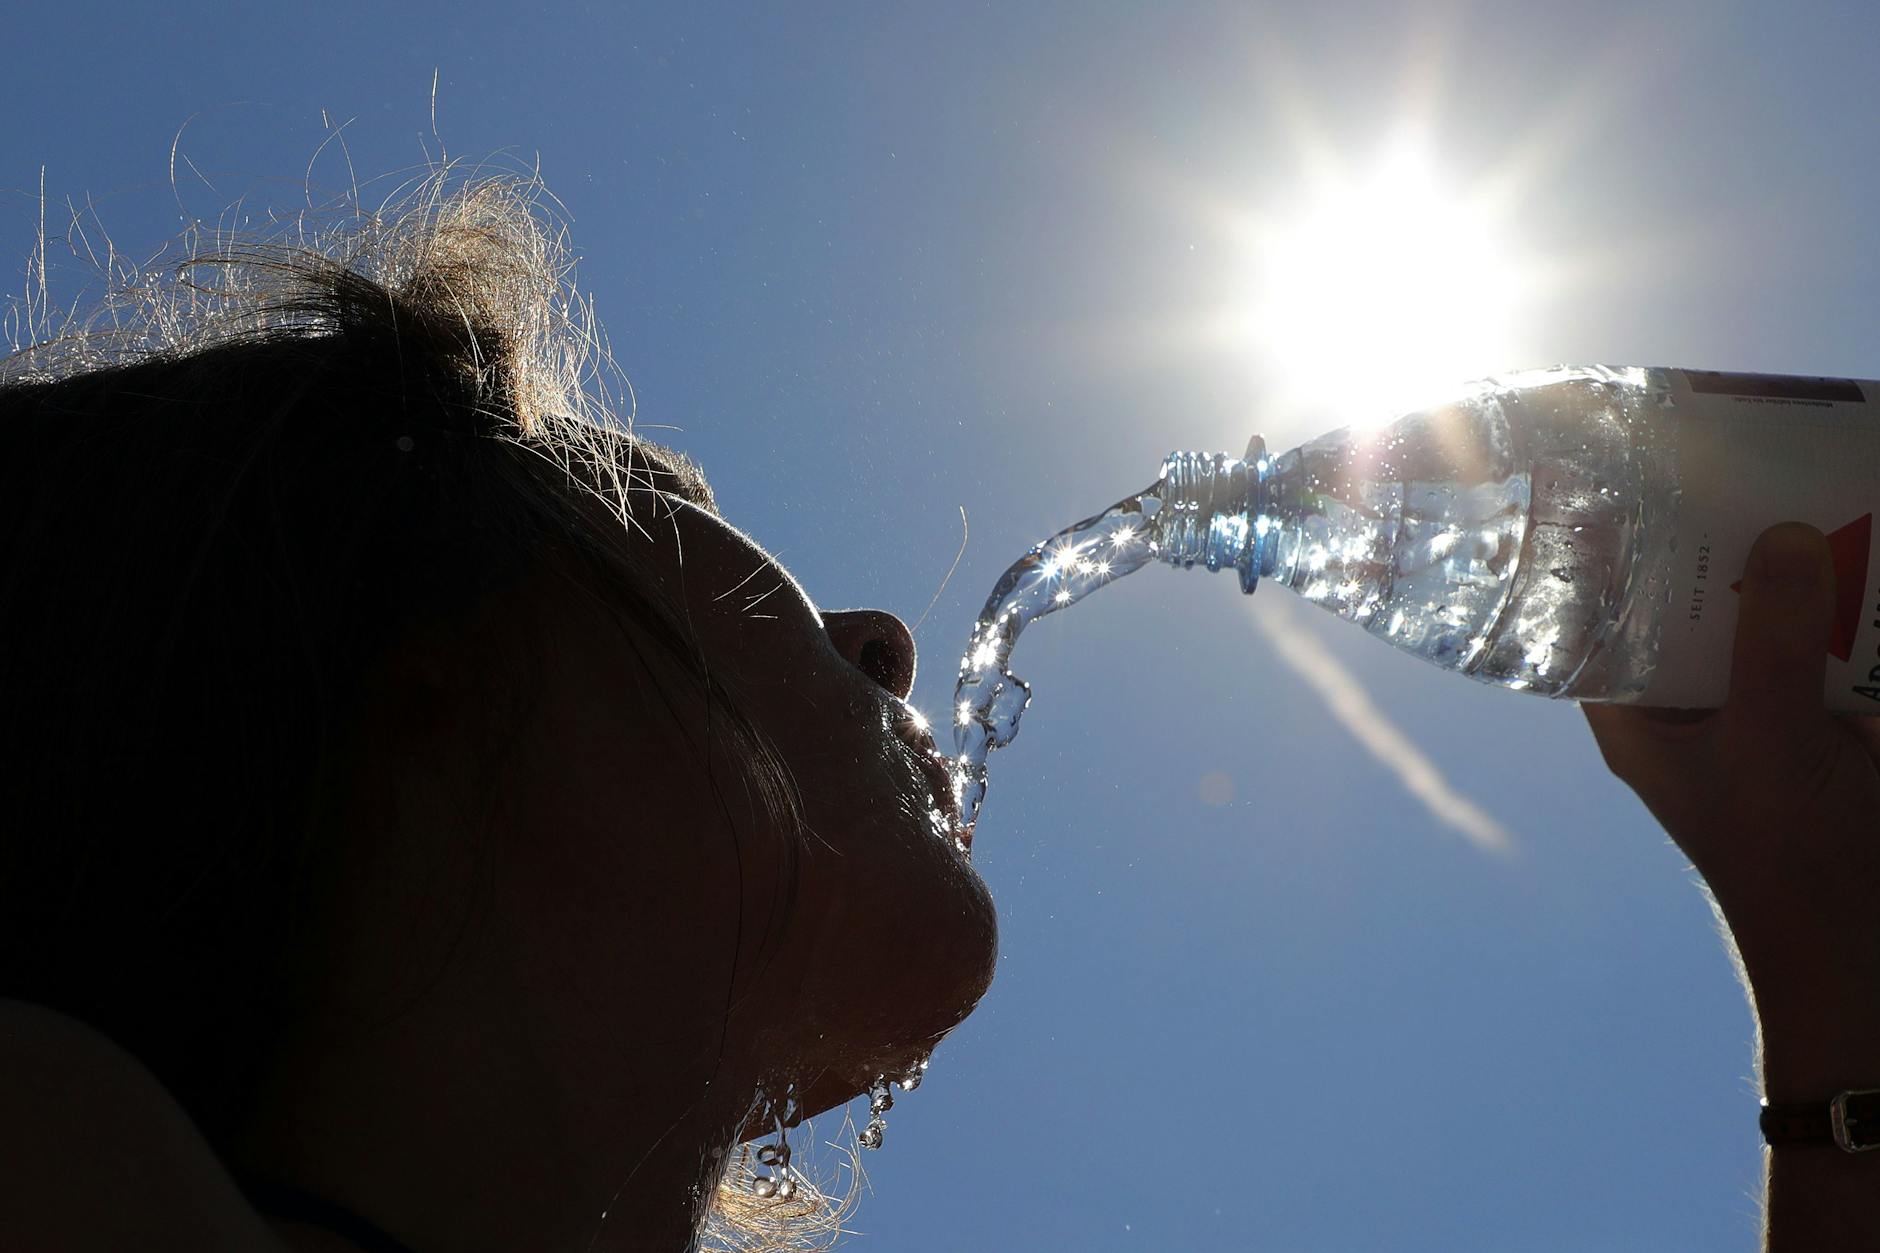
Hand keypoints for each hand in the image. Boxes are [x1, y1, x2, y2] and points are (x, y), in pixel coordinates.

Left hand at [1584, 522, 1879, 1097]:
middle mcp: (1689, 698)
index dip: (1598, 542)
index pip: (1593, 608)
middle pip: (1688, 594)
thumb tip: (1778, 536)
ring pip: (1765, 606)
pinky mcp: (1825, 711)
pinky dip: (1845, 598)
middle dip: (1716, 531)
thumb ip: (1770, 645)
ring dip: (1789, 554)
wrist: (1869, 956)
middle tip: (1737, 443)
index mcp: (1637, 710)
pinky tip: (1861, 535)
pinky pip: (1830, 636)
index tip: (1612, 465)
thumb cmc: (1792, 866)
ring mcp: (1760, 702)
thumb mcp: (1771, 746)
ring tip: (1804, 469)